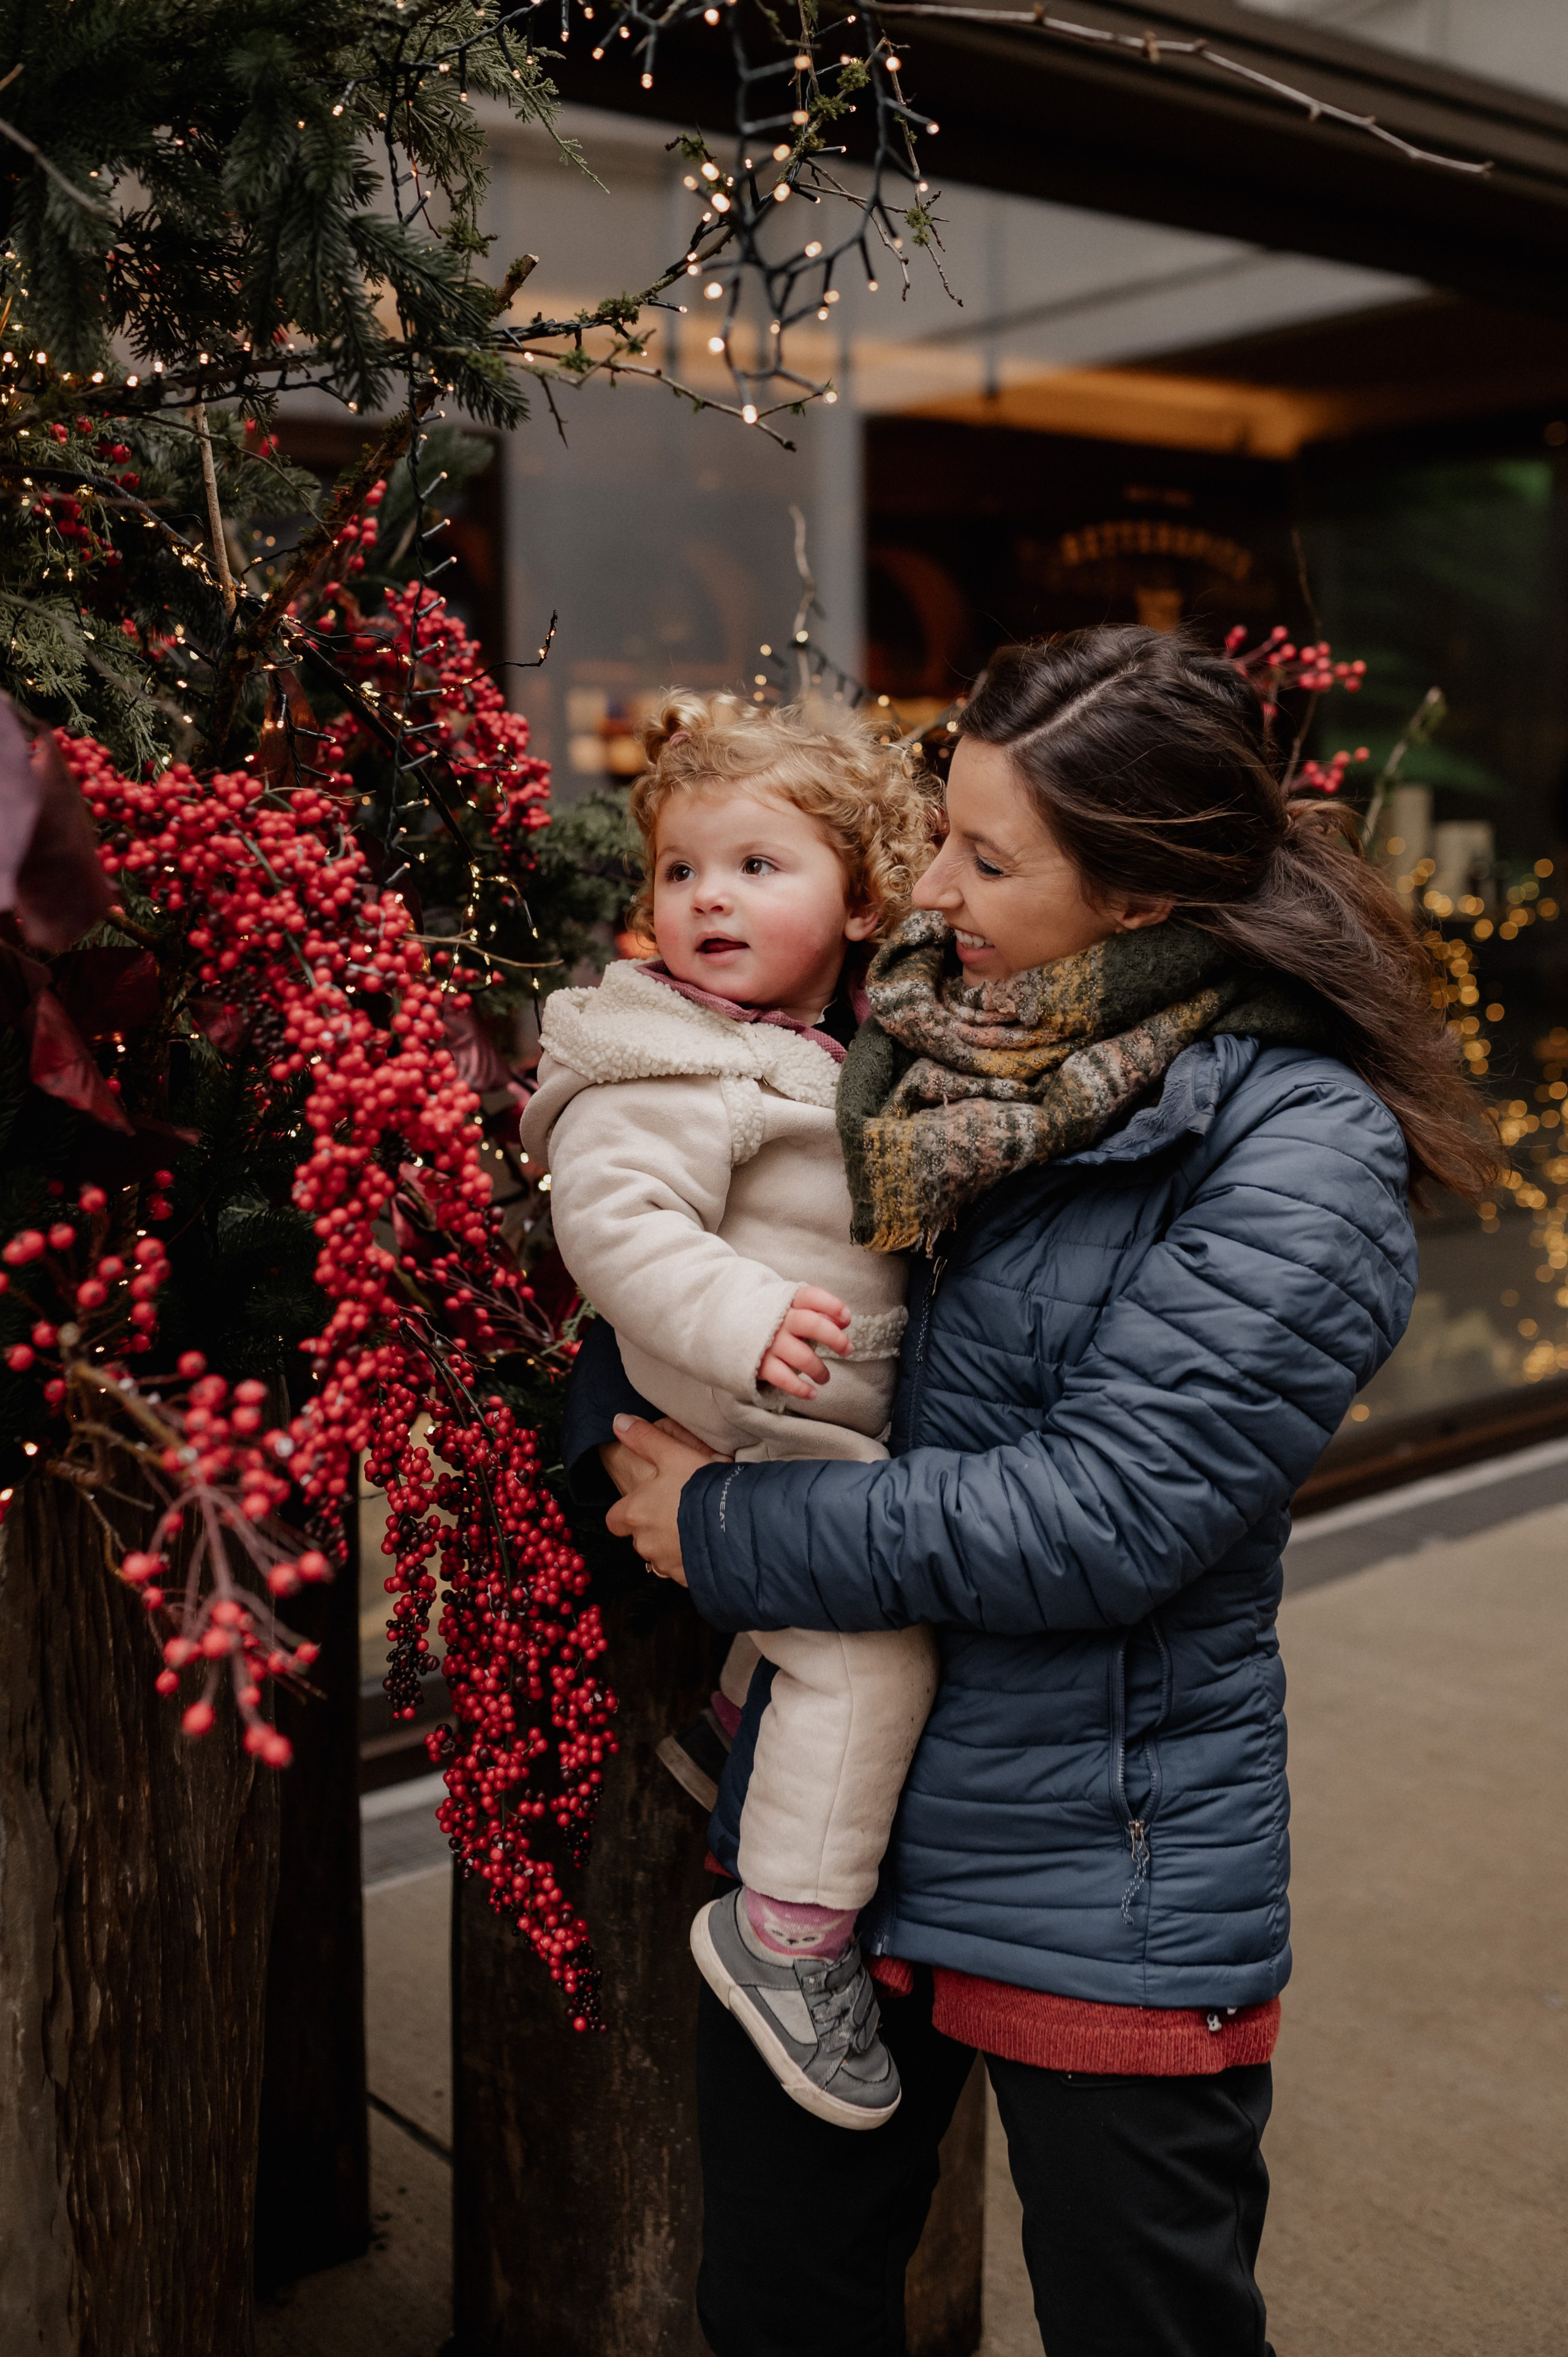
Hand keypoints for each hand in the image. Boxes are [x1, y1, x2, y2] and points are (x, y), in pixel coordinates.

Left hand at [604, 1415, 723, 1582]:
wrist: (738, 1525)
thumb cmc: (701, 1487)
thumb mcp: (674, 1454)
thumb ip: (645, 1438)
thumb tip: (618, 1421)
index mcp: (635, 1513)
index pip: (615, 1519)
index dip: (626, 1512)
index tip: (642, 1504)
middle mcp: (645, 1543)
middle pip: (640, 1538)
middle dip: (654, 1528)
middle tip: (680, 1511)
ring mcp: (667, 1564)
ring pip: (662, 1555)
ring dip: (674, 1544)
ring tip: (698, 1526)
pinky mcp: (688, 1579)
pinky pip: (685, 1570)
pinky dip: (693, 1559)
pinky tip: (710, 1543)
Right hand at [758, 1285, 851, 1401]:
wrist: (721, 1324)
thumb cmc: (767, 1317)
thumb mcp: (786, 1305)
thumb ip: (815, 1310)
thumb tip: (845, 1320)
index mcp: (786, 1300)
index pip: (812, 1296)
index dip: (832, 1306)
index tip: (846, 1317)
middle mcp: (778, 1320)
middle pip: (813, 1325)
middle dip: (835, 1339)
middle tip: (847, 1350)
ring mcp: (769, 1342)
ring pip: (803, 1357)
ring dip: (820, 1370)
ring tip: (825, 1378)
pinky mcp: (760, 1364)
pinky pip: (784, 1379)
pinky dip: (801, 1389)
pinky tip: (811, 1393)